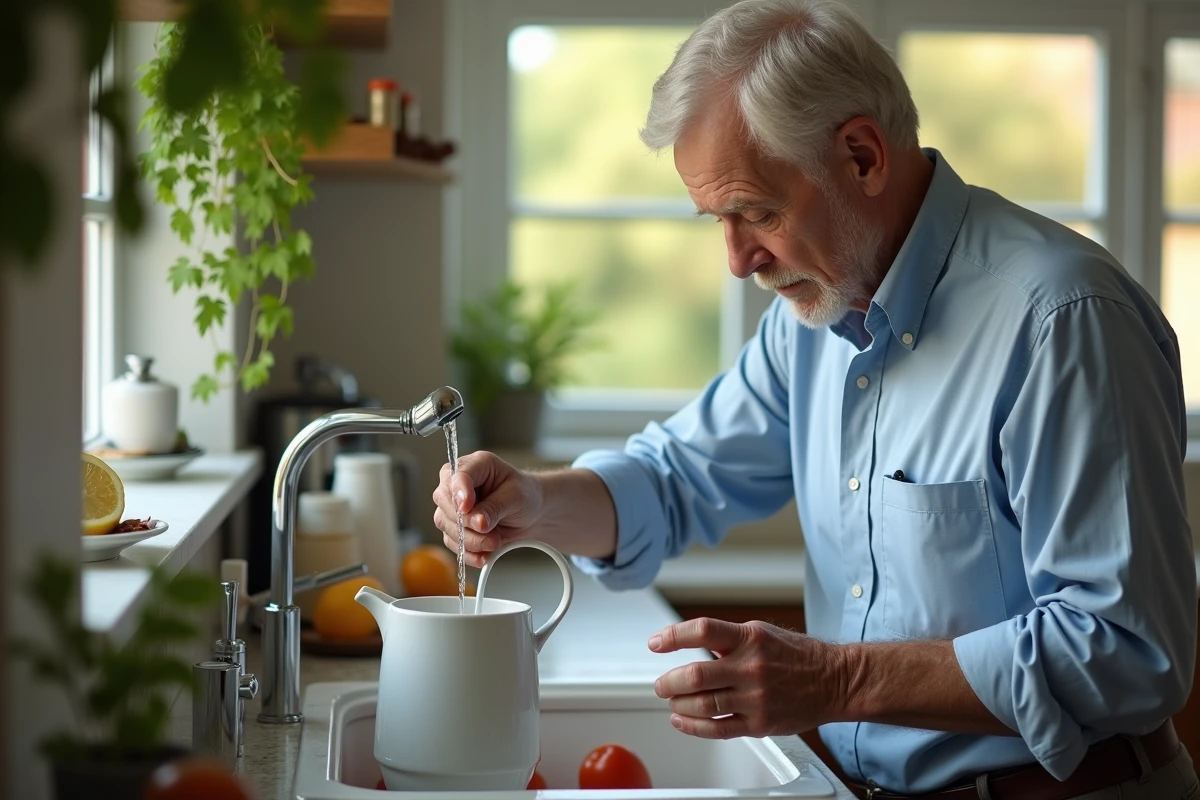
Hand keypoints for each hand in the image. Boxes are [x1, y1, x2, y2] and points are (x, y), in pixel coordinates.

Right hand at [432, 451, 543, 567]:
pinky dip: (469, 552)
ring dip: (471, 540)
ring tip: (495, 542)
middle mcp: (458, 482)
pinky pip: (452, 541)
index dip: (459, 492)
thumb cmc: (525, 496)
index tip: (467, 508)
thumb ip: (495, 508)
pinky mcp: (453, 526)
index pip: (458, 475)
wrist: (530, 513)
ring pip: (446, 524)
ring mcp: (452, 505)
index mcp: (476, 465)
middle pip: (444, 500)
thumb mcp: (516, 497)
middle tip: (492, 536)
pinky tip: (485, 555)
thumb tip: (477, 522)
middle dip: (467, 523)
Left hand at [650, 618, 846, 738]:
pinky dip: (693, 727)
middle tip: (660, 685)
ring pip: (703, 705)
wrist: (836, 680)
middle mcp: (751, 667)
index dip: (673, 636)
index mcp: (749, 638)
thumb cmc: (798, 655)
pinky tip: (682, 721)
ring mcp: (755, 698)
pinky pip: (718, 729)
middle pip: (695, 675)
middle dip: (669, 682)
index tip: (655, 643)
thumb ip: (727, 639)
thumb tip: (690, 643)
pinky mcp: (760, 724)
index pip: (701, 631)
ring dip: (678, 705)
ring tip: (672, 701)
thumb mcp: (761, 633)